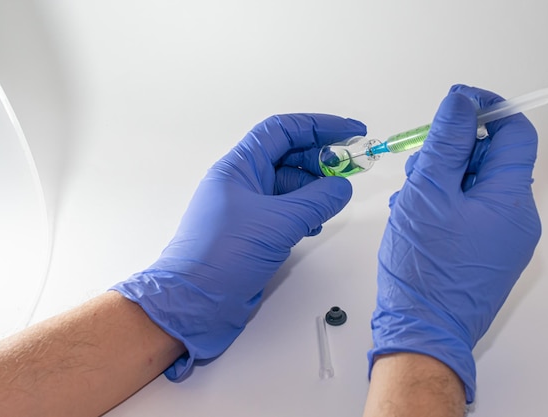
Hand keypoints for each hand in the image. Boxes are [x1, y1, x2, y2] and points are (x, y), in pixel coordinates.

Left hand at [112, 114, 365, 378]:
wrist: (194, 303)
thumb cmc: (226, 253)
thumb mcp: (277, 222)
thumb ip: (316, 201)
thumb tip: (342, 186)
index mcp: (240, 167)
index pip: (282, 131)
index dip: (318, 126)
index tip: (353, 132)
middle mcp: (243, 182)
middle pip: (288, 157)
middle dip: (321, 160)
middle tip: (350, 171)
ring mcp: (248, 208)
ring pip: (289, 187)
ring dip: (314, 190)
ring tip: (333, 203)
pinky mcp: (254, 233)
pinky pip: (285, 212)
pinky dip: (305, 214)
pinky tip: (316, 225)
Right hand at [368, 86, 540, 402]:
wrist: (421, 331)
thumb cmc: (424, 267)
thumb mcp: (427, 192)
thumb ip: (446, 142)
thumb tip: (461, 102)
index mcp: (510, 199)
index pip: (514, 134)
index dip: (487, 111)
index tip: (456, 104)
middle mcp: (517, 219)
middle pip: (491, 161)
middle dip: (453, 153)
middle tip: (418, 164)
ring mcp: (503, 240)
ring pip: (475, 188)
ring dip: (442, 180)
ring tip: (409, 199)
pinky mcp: (486, 255)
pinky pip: (469, 214)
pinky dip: (444, 206)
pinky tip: (415, 218)